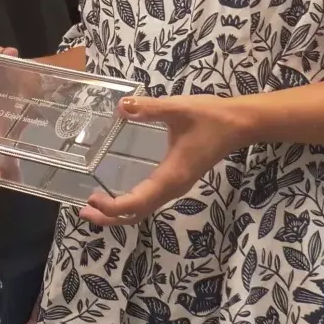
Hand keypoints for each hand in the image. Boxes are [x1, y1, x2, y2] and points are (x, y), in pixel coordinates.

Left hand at [79, 93, 250, 225]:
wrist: (240, 124)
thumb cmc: (210, 117)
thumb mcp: (177, 109)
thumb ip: (149, 107)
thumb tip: (121, 106)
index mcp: (170, 176)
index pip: (136, 203)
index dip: (112, 207)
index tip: (92, 199)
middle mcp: (172, 187)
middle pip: (137, 214)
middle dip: (109, 217)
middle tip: (83, 210)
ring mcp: (176, 185)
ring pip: (144, 209)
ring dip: (118, 213)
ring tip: (94, 206)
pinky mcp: (177, 180)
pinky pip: (150, 200)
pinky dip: (130, 203)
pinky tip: (116, 193)